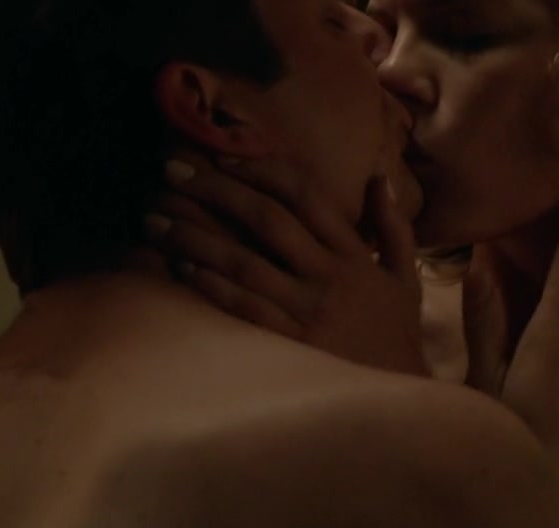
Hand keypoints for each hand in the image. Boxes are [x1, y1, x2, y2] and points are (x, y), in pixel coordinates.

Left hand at [145, 149, 427, 374]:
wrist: (399, 398)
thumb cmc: (397, 336)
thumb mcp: (405, 277)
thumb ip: (393, 226)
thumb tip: (378, 176)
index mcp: (352, 254)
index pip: (306, 194)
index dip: (262, 170)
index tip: (224, 159)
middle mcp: (328, 275)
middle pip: (266, 219)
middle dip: (216, 190)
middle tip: (171, 171)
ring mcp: (307, 310)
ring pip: (243, 261)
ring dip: (195, 236)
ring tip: (154, 220)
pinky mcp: (289, 344)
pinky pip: (242, 307)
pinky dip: (210, 284)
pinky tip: (179, 266)